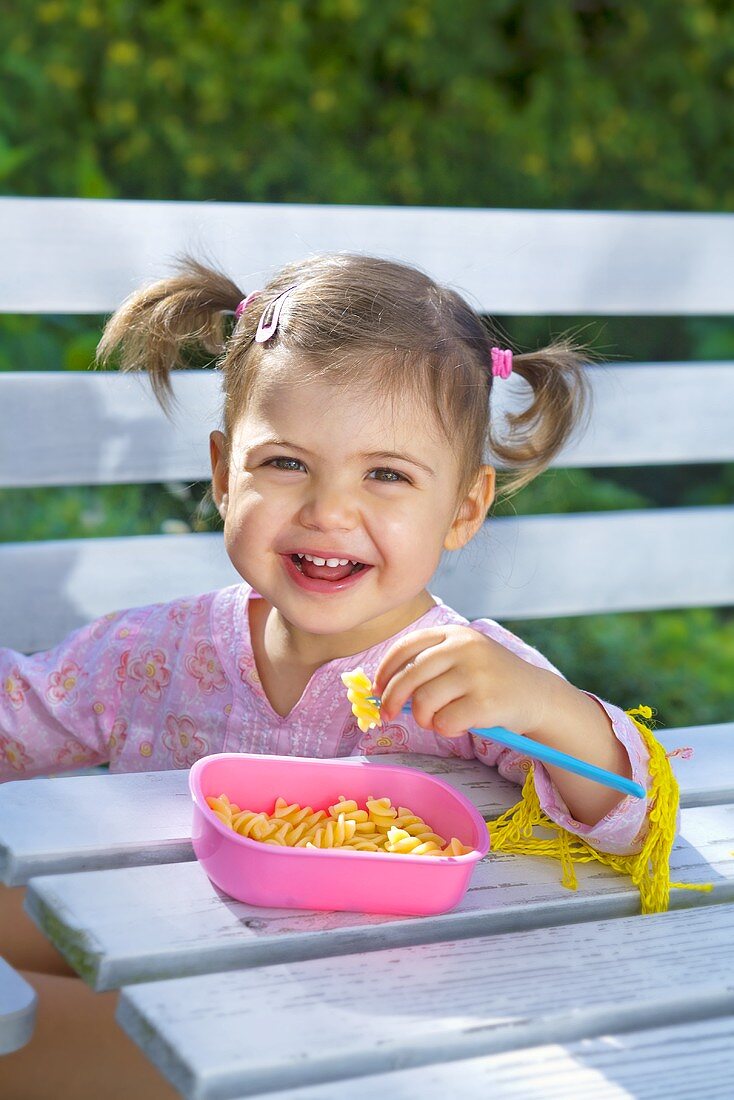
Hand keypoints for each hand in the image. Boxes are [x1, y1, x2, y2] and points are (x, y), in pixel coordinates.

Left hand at [373, 625, 555, 738]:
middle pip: (409, 676)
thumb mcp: (463, 658)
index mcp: (455, 633)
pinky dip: (444, 729)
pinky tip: (458, 725)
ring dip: (422, 718)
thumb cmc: (490, 681)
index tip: (376, 689)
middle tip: (386, 715)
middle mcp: (465, 648)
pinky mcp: (486, 702)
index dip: (385, 671)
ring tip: (436, 720)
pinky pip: (444, 722)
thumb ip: (429, 666)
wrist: (537, 695)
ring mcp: (476, 674)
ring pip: (423, 701)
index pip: (406, 647)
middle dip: (391, 699)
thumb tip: (382, 690)